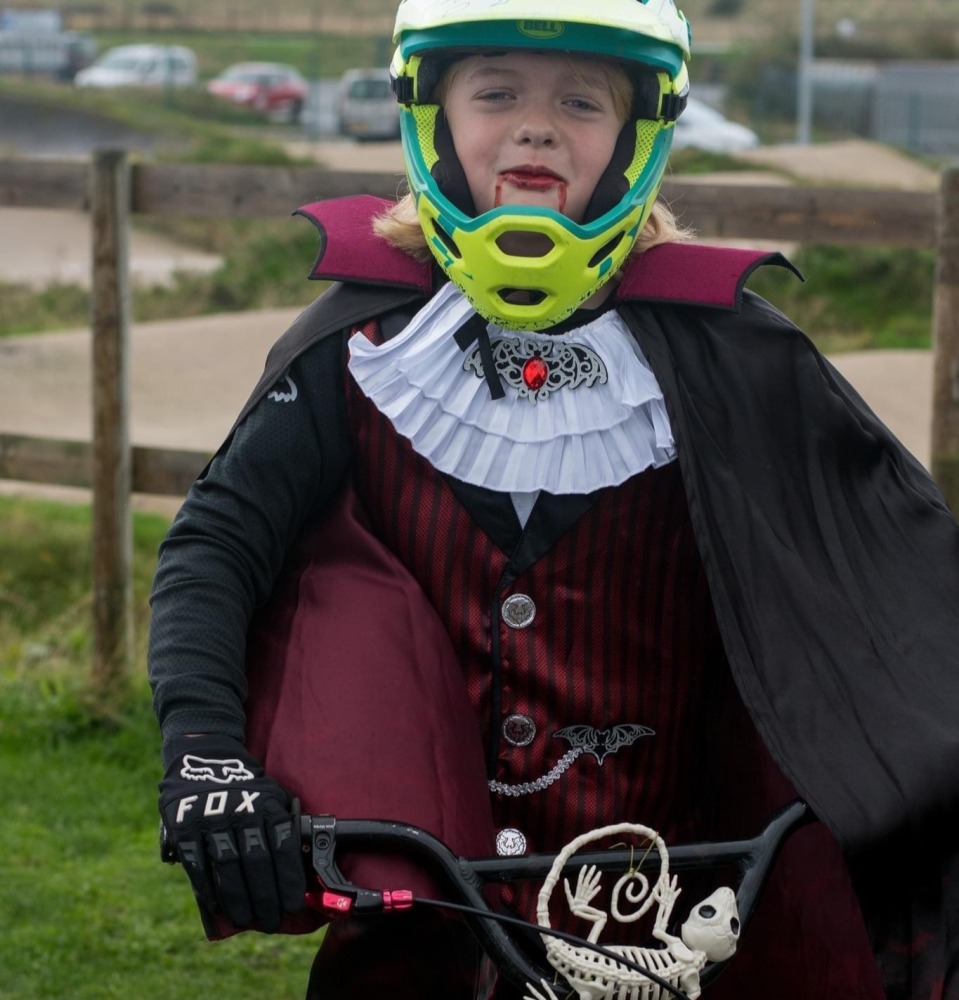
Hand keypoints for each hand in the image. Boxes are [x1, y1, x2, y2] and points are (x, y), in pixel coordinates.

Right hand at [159, 735, 305, 932]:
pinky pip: (198, 863)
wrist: (207, 757)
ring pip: (228, 867)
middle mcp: (242, 812)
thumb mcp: (272, 796)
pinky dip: (208, 888)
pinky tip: (217, 906)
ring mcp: (212, 818)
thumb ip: (282, 827)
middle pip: (256, 863)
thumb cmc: (248, 787)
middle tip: (271, 922)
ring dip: (239, 899)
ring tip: (247, 920)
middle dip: (265, 898)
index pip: (282, 848)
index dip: (288, 880)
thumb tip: (299, 871)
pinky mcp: (186, 826)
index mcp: (267, 805)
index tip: (293, 906)